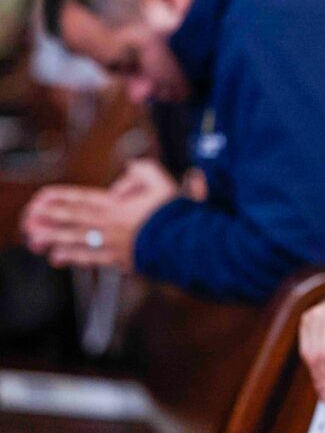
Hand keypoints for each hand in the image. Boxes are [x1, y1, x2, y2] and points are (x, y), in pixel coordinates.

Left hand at [21, 159, 177, 270]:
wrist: (186, 243)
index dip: (59, 198)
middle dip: (49, 219)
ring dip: (53, 240)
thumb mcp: (161, 180)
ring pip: (76, 241)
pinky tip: (57, 257)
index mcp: (117, 206)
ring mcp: (113, 245)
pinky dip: (73, 257)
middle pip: (73, 221)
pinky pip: (91, 259)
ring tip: (34, 240)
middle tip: (29, 219)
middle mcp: (110, 226)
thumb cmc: (174, 212)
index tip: (41, 198)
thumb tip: (124, 176)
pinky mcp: (120, 261)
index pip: (81, 200)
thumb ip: (141, 171)